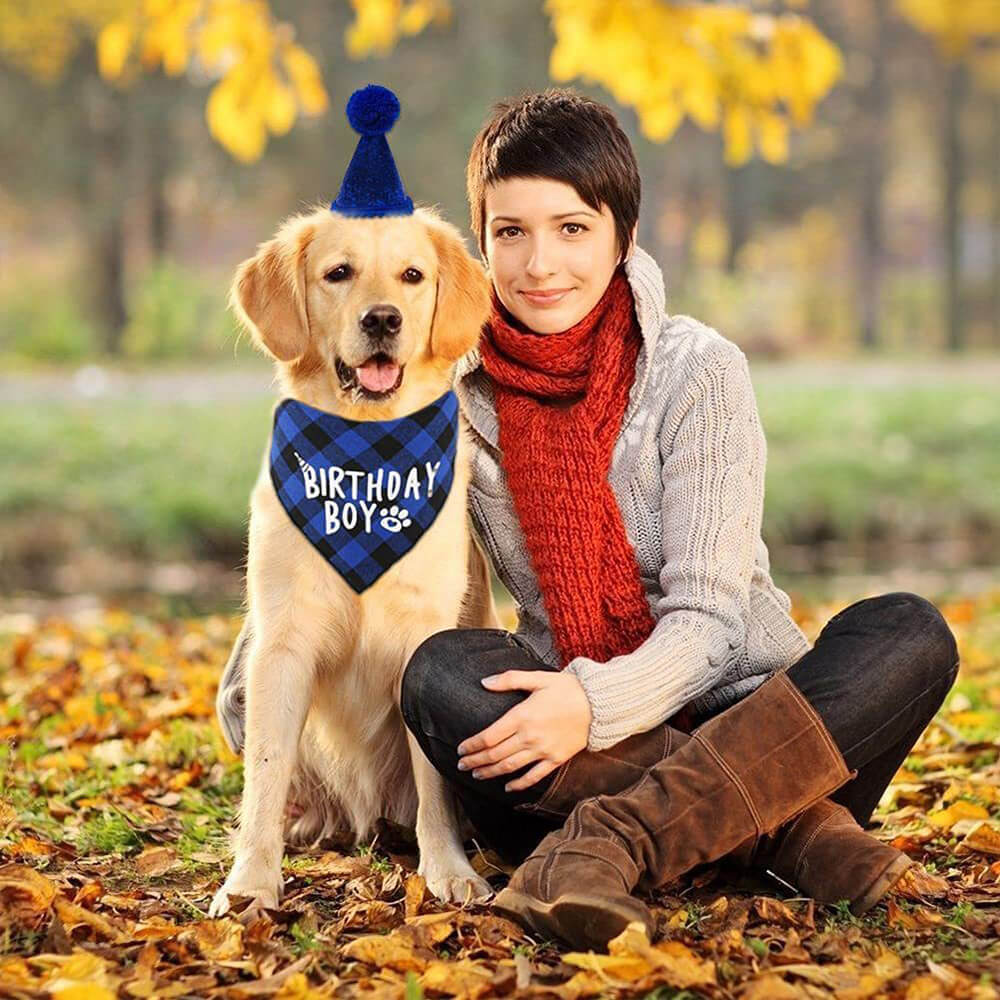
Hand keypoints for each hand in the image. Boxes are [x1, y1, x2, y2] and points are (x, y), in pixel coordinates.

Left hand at [456, 671, 591, 791]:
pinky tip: (508, 787)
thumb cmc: (568, 688)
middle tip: (462, 765)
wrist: (599, 704)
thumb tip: (485, 682)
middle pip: (495, 754)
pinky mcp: (556, 759)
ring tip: (477, 775)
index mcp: (522, 716)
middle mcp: (529, 736)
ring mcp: (543, 750)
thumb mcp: (538, 678)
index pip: (488, 737)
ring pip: (510, 767)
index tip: (461, 750)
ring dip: (490, 773)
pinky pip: (534, 776)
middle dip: (475, 761)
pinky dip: (519, 784)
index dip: (472, 745)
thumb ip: (510, 680)